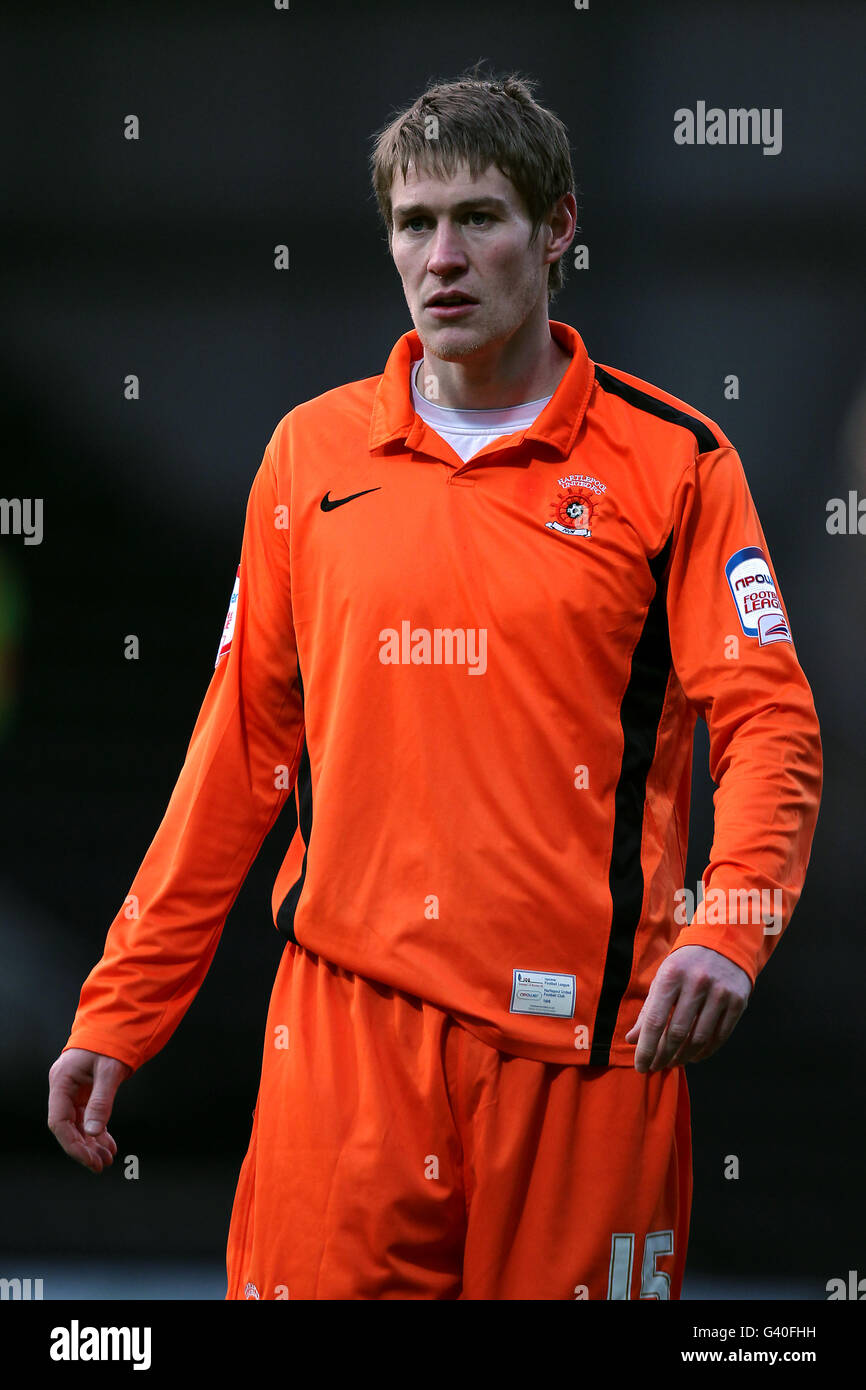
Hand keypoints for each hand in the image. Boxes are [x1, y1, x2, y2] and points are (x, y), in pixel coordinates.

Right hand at [48, 1048, 132, 1172]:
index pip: (59, 1122)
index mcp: (61, 1081)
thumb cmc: (111, 1041)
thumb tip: (94, 1133)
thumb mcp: (109, 1070)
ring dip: (91, 1143)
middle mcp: (63, 1088)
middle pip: (67, 1127)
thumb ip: (101, 1101)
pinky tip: (107, 1145)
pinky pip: (87, 1117)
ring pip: (78, 1125)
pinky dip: (97, 1132)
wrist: (116, 1023)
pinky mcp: (84, 1092)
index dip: (73, 1144)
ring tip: (107, 1159)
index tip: (89, 1160)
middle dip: (84, 1148)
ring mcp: (73, 1091)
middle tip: (101, 1165)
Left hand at [625, 945, 751, 1071]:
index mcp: (672, 975)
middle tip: (657, 1067)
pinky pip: (720, 1036)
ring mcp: (720, 992)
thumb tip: (632, 1039)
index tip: (640, 1066)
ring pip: (700, 1038)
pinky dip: (706, 1051)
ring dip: (684, 1057)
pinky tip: (694, 1056)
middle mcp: (697, 983)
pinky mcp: (738, 1001)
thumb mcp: (663, 978)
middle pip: (678, 1033)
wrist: (724, 942)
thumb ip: (648, 1010)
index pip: (655, 1021)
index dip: (646, 1048)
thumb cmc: (685, 964)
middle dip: (664, 1056)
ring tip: (673, 1063)